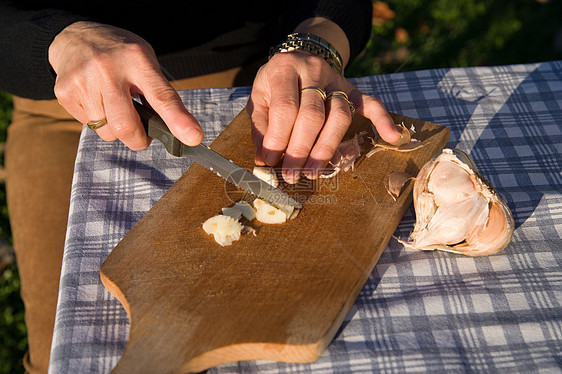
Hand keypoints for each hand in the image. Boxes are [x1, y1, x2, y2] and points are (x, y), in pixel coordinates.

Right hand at [48, 21, 202, 149]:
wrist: (74, 36)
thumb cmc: (120, 55)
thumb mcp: (145, 61)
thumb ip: (159, 93)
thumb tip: (174, 130)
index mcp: (137, 60)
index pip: (162, 96)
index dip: (178, 120)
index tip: (193, 137)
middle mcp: (108, 70)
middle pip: (126, 126)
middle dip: (139, 140)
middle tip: (143, 135)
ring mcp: (84, 81)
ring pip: (108, 132)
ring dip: (116, 129)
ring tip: (115, 105)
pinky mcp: (66, 93)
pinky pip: (89, 125)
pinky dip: (98, 121)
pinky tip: (97, 100)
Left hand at [247, 51, 400, 183]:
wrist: (297, 56)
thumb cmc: (275, 83)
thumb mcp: (258, 97)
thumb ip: (261, 126)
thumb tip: (265, 159)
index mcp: (284, 69)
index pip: (285, 108)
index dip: (278, 138)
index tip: (270, 161)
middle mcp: (313, 70)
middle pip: (313, 115)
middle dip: (302, 149)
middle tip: (292, 175)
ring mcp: (336, 79)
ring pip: (340, 115)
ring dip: (326, 147)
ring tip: (314, 172)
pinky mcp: (351, 88)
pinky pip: (370, 103)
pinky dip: (382, 119)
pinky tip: (391, 137)